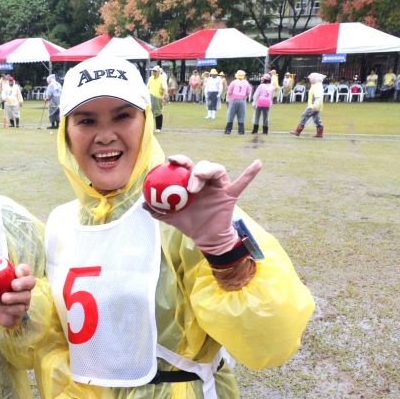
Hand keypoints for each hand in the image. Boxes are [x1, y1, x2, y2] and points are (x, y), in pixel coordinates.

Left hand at [0, 263, 34, 327]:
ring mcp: (25, 299)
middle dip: (24, 282)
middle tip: (13, 285)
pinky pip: (19, 309)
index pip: (25, 270)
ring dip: (14, 297)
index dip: (24, 270)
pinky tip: (0, 308)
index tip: (17, 271)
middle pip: (31, 282)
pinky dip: (10, 308)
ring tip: (3, 298)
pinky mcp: (22, 311)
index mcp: (16, 276)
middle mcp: (24, 287)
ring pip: (25, 297)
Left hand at [144, 155, 261, 254]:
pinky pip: (241, 183)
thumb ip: (157, 210)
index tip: (169, 160)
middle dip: (193, 166)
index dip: (179, 160)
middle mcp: (205, 181)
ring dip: (206, 173)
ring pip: (217, 170)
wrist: (205, 238)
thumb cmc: (189, 223)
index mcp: (190, 182)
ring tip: (195, 186)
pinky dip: (250, 173)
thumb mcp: (170, 217)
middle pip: (201, 165)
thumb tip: (142, 205)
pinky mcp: (230, 195)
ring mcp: (219, 186)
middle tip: (184, 173)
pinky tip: (257, 163)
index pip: (186, 166)